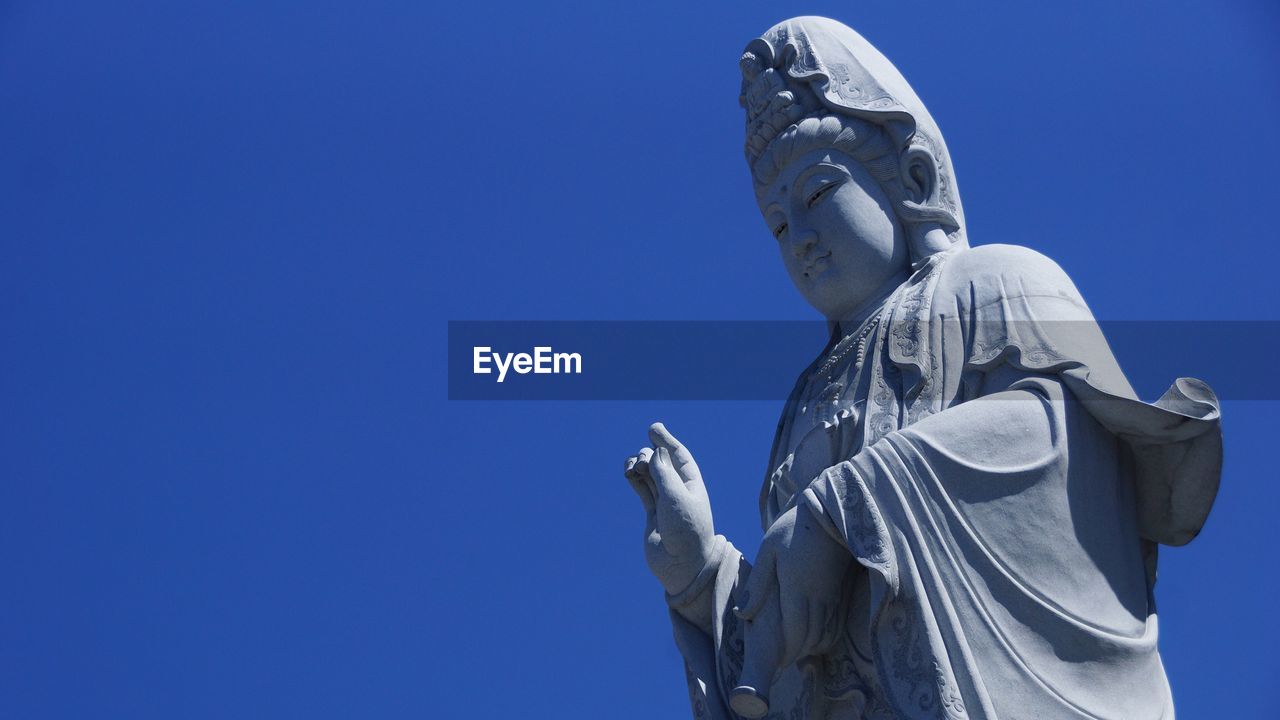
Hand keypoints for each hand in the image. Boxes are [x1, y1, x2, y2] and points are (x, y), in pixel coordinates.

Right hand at [624, 422, 715, 595]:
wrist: (682, 565)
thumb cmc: (686, 531)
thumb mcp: (676, 498)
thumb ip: (664, 473)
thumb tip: (655, 452)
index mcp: (692, 484)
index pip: (678, 456)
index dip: (666, 441)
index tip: (653, 428)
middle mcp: (679, 491)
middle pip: (661, 463)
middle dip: (648, 455)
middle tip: (642, 462)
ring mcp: (665, 502)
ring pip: (649, 475)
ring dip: (639, 466)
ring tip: (631, 467)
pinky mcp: (652, 514)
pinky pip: (642, 489)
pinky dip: (634, 478)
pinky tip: (628, 472)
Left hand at [737, 503, 849, 669]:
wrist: (828, 513)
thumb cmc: (793, 529)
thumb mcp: (768, 551)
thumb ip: (757, 585)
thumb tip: (743, 614)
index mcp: (798, 587)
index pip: (796, 631)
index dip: (786, 650)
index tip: (773, 659)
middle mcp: (819, 596)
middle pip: (811, 638)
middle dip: (796, 653)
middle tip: (779, 659)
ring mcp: (833, 595)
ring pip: (825, 633)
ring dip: (809, 646)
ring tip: (792, 650)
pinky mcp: (840, 592)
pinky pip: (834, 624)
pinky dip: (823, 636)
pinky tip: (811, 638)